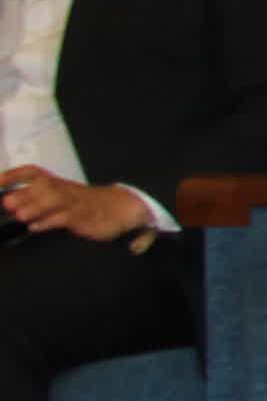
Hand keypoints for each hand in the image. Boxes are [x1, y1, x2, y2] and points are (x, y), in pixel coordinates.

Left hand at [0, 169, 152, 245]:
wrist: (122, 206)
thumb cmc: (85, 204)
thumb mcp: (60, 199)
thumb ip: (34, 200)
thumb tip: (8, 204)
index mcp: (57, 183)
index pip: (33, 173)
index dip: (14, 175)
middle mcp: (65, 189)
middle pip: (44, 185)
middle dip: (24, 194)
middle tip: (8, 203)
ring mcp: (76, 202)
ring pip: (56, 199)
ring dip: (36, 207)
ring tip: (21, 216)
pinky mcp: (85, 216)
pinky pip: (67, 217)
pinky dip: (49, 222)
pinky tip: (36, 227)